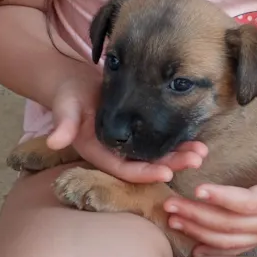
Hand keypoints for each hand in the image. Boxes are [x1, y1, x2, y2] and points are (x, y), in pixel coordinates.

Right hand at [44, 78, 207, 182]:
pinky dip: (177, 140)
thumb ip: (63, 124)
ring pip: (157, 155)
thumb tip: (54, 141)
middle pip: (147, 165)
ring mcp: (128, 144)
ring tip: (202, 151)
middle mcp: (116, 153)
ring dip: (180, 154)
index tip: (167, 173)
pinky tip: (196, 137)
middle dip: (172, 164)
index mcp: (98, 153)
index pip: (124, 169)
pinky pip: (159, 141)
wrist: (74, 82)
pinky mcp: (138, 131)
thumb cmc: (68, 94)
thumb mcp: (65, 107)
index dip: (146, 173)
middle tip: (196, 159)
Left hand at [162, 135, 256, 256]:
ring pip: (227, 240)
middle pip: (230, 224)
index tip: (198, 188)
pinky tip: (192, 248)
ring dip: (197, 231)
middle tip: (170, 204)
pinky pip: (233, 249)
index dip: (223, 198)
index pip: (249, 203)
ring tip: (172, 219)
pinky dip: (211, 250)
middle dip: (197, 215)